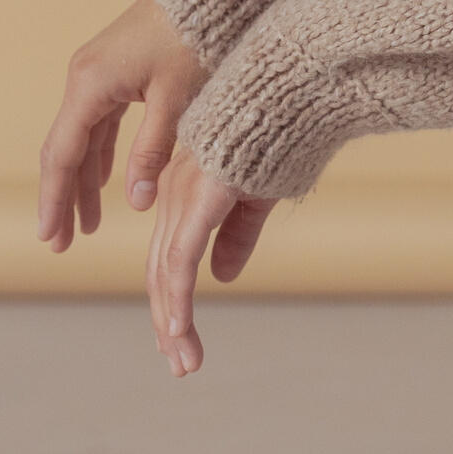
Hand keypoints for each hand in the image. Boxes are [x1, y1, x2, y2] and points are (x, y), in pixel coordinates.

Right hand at [36, 0, 211, 250]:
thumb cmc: (198, 36)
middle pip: (65, 148)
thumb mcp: (178, 98)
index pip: (63, 154)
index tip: (50, 238)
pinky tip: (105, 182)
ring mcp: (98, 71)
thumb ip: (154, 151)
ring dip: (83, 178)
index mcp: (91, 84)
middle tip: (62, 243)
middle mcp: (85, 76)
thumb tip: (136, 203)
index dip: (55, 200)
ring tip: (86, 224)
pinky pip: (100, 120)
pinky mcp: (117, 68)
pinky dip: (101, 153)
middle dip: (63, 197)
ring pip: (83, 136)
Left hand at [147, 143, 276, 376]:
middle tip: (180, 364)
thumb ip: (239, 233)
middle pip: (162, 272)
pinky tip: (177, 329)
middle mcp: (174, 197)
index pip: (170, 257)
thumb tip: (223, 277)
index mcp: (185, 191)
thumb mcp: (260, 191)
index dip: (172, 301)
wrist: (290, 88)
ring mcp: (183, 198)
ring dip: (173, 323)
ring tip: (184, 362)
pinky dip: (177, 298)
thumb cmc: (279, 130)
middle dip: (168, 323)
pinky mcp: (199, 200)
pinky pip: (180, 259)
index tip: (179, 340)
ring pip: (166, 275)